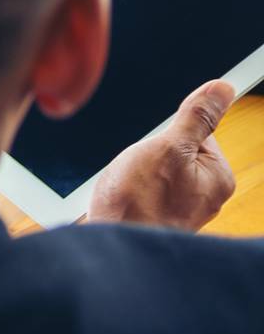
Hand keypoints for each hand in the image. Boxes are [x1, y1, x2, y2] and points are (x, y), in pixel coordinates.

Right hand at [87, 79, 236, 229]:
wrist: (111, 244)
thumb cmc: (139, 201)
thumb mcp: (167, 146)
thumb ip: (196, 117)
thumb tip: (223, 89)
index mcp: (218, 176)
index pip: (196, 131)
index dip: (167, 133)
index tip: (155, 149)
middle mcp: (207, 195)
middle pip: (175, 149)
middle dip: (149, 152)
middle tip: (139, 169)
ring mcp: (184, 208)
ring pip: (156, 168)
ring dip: (137, 170)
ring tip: (129, 185)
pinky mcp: (161, 216)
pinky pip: (146, 187)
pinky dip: (132, 186)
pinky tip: (124, 196)